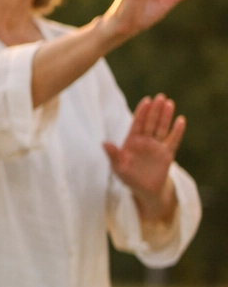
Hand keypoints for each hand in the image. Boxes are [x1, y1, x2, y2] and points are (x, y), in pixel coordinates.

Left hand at [104, 94, 184, 222]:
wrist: (144, 190)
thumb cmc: (128, 177)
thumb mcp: (117, 167)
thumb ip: (113, 154)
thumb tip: (104, 143)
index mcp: (131, 141)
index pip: (137, 124)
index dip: (141, 112)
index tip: (146, 100)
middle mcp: (145, 141)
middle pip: (150, 123)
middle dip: (155, 110)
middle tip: (160, 96)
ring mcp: (157, 147)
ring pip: (162, 129)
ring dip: (165, 117)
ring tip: (169, 103)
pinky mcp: (167, 155)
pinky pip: (173, 141)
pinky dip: (177, 132)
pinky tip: (181, 120)